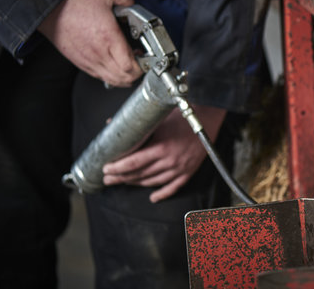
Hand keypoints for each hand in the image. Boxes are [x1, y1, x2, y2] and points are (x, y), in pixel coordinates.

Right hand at [38, 0, 142, 86]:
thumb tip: (133, 4)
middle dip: (137, 74)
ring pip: (113, 81)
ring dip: (125, 78)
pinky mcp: (82, 64)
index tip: (144, 58)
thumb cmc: (74, 4)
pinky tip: (114, 67)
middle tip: (140, 64)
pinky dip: (111, 77)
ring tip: (129, 67)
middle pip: (125, 78)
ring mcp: (90, 61)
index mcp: (109, 37)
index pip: (130, 66)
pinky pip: (101, 77)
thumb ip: (124, 0)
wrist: (50, 11)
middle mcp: (100, 53)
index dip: (142, 66)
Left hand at [102, 105, 226, 202]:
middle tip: (108, 179)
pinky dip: (162, 194)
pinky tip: (153, 197)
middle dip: (121, 177)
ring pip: (153, 182)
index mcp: (161, 146)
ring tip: (124, 182)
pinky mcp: (188, 172)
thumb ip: (137, 124)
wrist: (208, 119)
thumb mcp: (158, 117)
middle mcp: (170, 160)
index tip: (106, 169)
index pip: (133, 162)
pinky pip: (173, 187)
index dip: (118, 168)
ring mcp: (180, 168)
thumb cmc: (183, 116)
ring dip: (136, 184)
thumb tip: (113, 124)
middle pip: (140, 174)